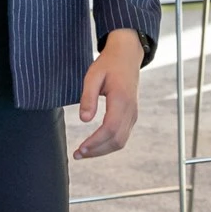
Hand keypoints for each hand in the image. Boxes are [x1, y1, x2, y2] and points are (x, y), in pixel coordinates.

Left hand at [75, 28, 142, 158]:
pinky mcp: (131, 116)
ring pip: (121, 141)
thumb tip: (84, 120)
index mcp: (121, 100)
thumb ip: (88, 97)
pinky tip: (94, 145)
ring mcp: (133, 114)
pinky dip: (108, 144)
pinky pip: (122, 136)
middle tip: (77, 154)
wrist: (127, 57)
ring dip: (102, 150)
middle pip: (117, 140)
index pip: (110, 129)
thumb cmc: (108, 64)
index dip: (95, 142)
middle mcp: (131, 110)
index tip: (80, 148)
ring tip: (83, 152)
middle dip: (97, 151)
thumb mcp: (92, 76)